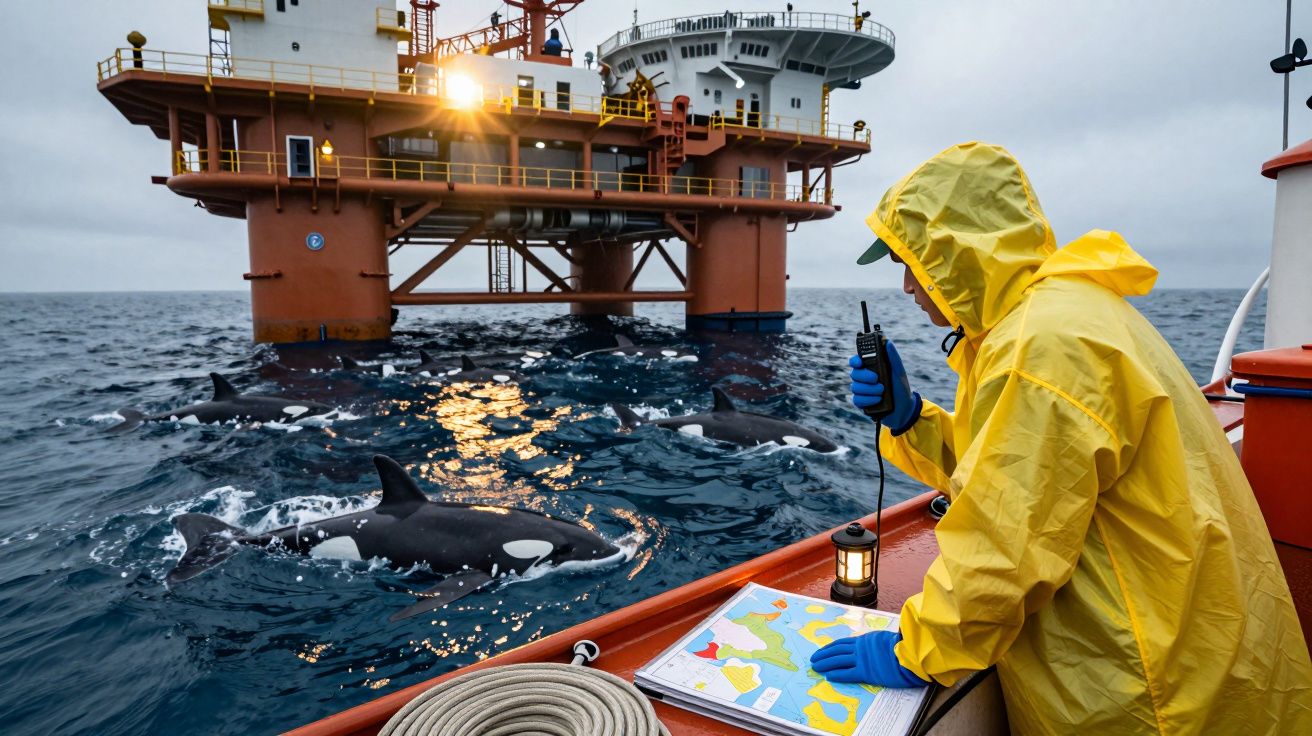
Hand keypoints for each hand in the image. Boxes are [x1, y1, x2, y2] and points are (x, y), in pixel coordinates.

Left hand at [809, 630, 929, 687]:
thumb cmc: (904, 646)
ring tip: (815, 667)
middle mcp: (860, 648)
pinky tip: (828, 676)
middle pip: (836, 651)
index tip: (822, 650)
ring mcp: (862, 659)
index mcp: (865, 639)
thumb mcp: (887, 638)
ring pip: (838, 660)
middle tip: (813, 659)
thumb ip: (877, 642)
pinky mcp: (866, 672)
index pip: (843, 643)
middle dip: (823, 655)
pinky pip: (847, 673)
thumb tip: (875, 645)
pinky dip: (837, 674)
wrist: (910, 653)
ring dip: (825, 663)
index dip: (830, 647)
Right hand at [848, 340, 920, 433]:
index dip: (854, 361)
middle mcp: (864, 379)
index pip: (856, 361)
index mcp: (871, 368)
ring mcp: (862, 391)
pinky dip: (867, 400)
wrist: (905, 409)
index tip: (860, 362)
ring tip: (882, 392)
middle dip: (865, 376)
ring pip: (855, 387)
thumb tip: (887, 341)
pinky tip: (877, 400)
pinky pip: (857, 400)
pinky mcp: (862, 403)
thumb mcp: (899, 372)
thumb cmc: (901, 388)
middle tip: (877, 379)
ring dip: (869, 390)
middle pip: (854, 374)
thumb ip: (893, 357)